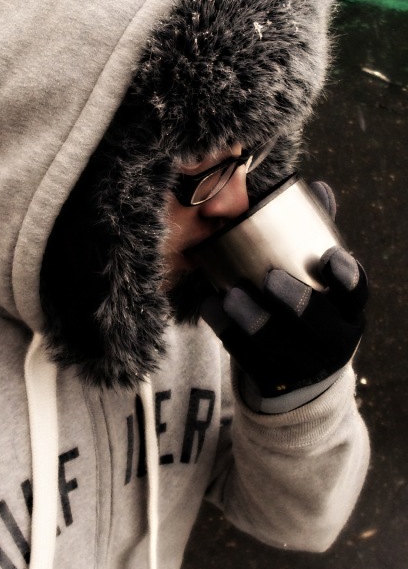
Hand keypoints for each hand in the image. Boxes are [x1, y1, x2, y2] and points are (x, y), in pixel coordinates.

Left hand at [201, 183, 367, 399]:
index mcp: (349, 310)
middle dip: (298, 303)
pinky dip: (229, 335)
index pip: (356, 294)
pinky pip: (250, 362)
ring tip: (231, 297)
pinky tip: (211, 309)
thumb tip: (319, 188)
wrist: (297, 365)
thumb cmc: (306, 303)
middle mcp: (334, 341)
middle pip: (322, 328)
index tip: (328, 257)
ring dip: (256, 323)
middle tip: (269, 279)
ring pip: (283, 350)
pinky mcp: (274, 380)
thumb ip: (314, 234)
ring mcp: (304, 367)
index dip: (346, 278)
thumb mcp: (315, 275)